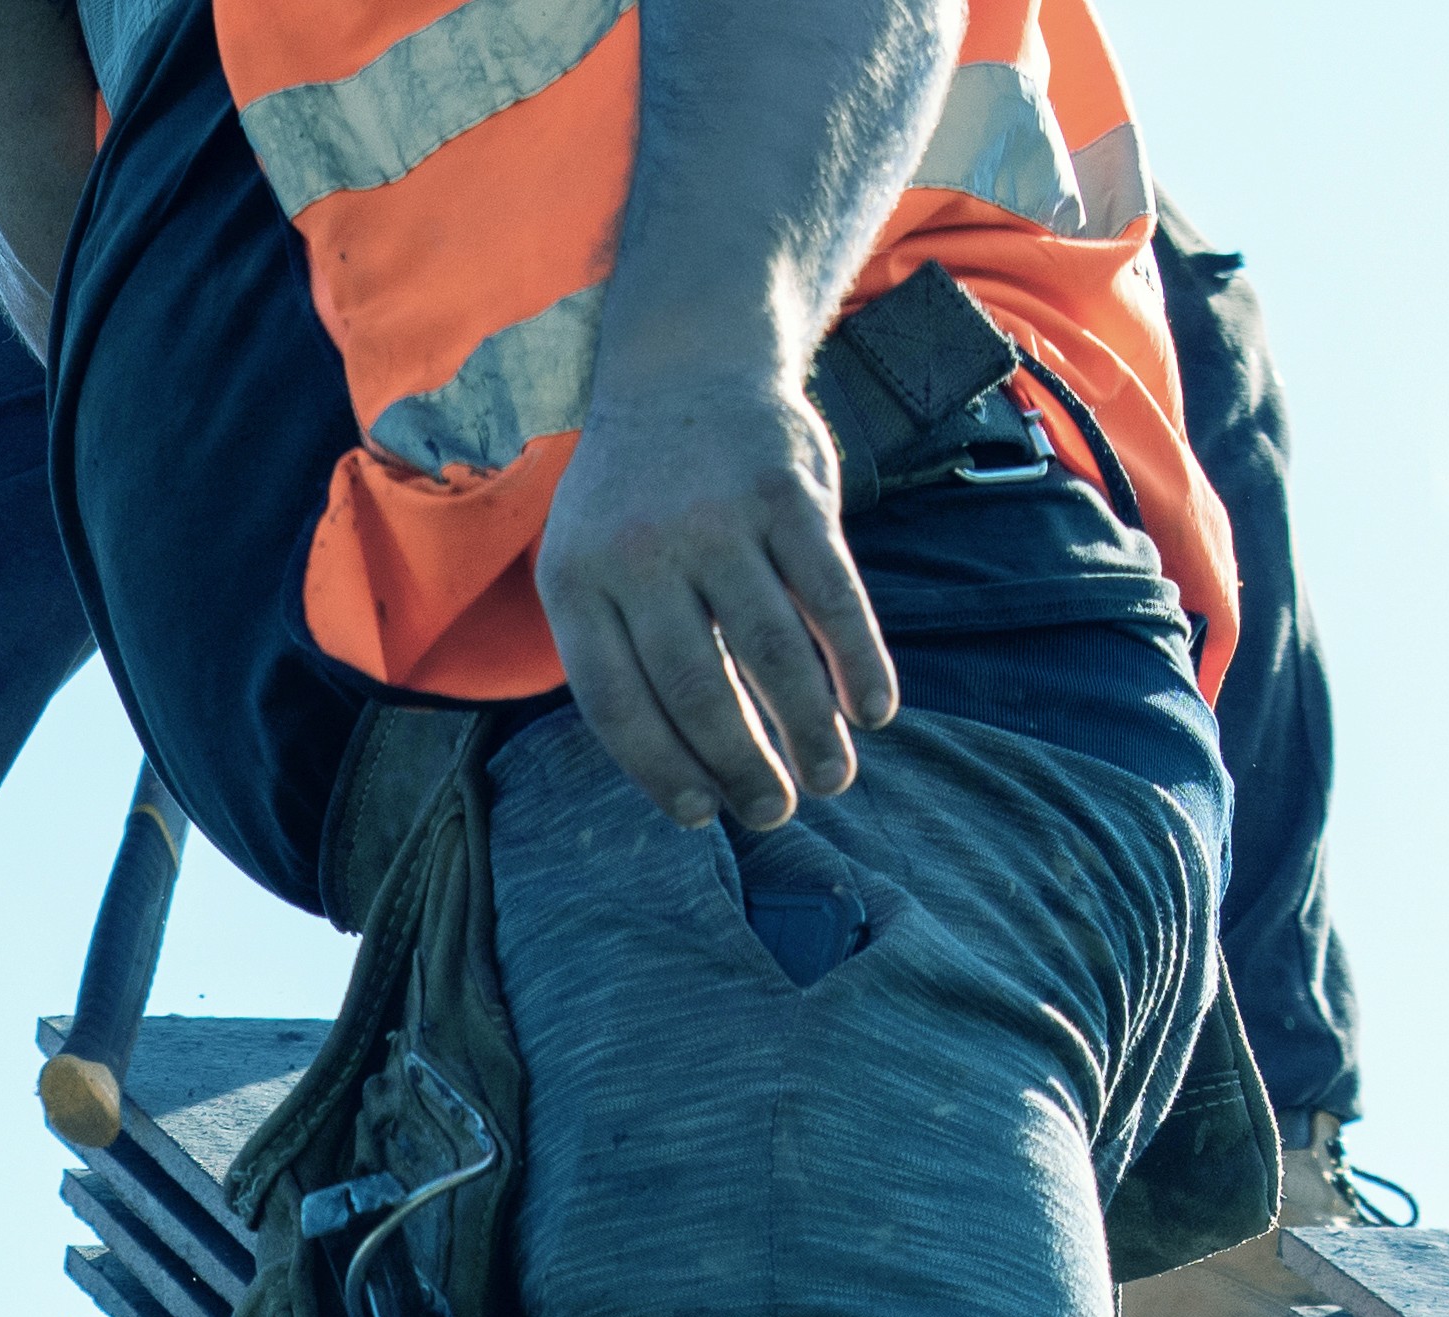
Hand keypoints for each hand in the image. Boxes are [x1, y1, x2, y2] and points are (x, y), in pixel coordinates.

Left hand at [532, 362, 900, 827]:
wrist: (683, 368)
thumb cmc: (634, 500)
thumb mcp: (586, 563)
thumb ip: (618, 651)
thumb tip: (682, 772)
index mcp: (576, 582)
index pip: (617, 705)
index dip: (662, 771)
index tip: (703, 815)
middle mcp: (641, 552)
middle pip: (696, 690)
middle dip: (742, 767)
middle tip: (775, 812)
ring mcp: (718, 519)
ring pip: (770, 651)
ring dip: (809, 729)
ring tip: (831, 778)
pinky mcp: (788, 494)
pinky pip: (832, 595)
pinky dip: (857, 661)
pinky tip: (872, 712)